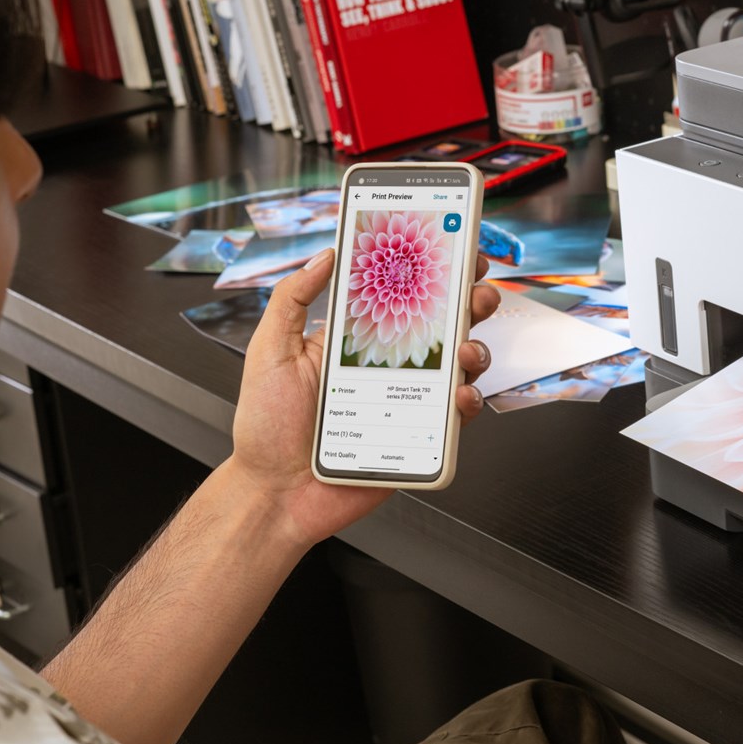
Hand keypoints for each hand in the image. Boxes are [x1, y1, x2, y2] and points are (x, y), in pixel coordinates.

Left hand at [223, 248, 499, 551]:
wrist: (275, 494)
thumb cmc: (267, 429)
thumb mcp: (269, 350)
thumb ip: (292, 298)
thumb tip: (325, 255)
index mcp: (355, 339)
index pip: (399, 294)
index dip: (430, 271)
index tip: (451, 248)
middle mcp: (386, 365)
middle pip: (441, 324)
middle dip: (469, 301)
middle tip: (476, 292)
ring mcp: (406, 399)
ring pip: (458, 365)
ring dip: (475, 348)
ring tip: (466, 349)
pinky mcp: (419, 436)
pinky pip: (455, 415)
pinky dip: (468, 400)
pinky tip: (460, 395)